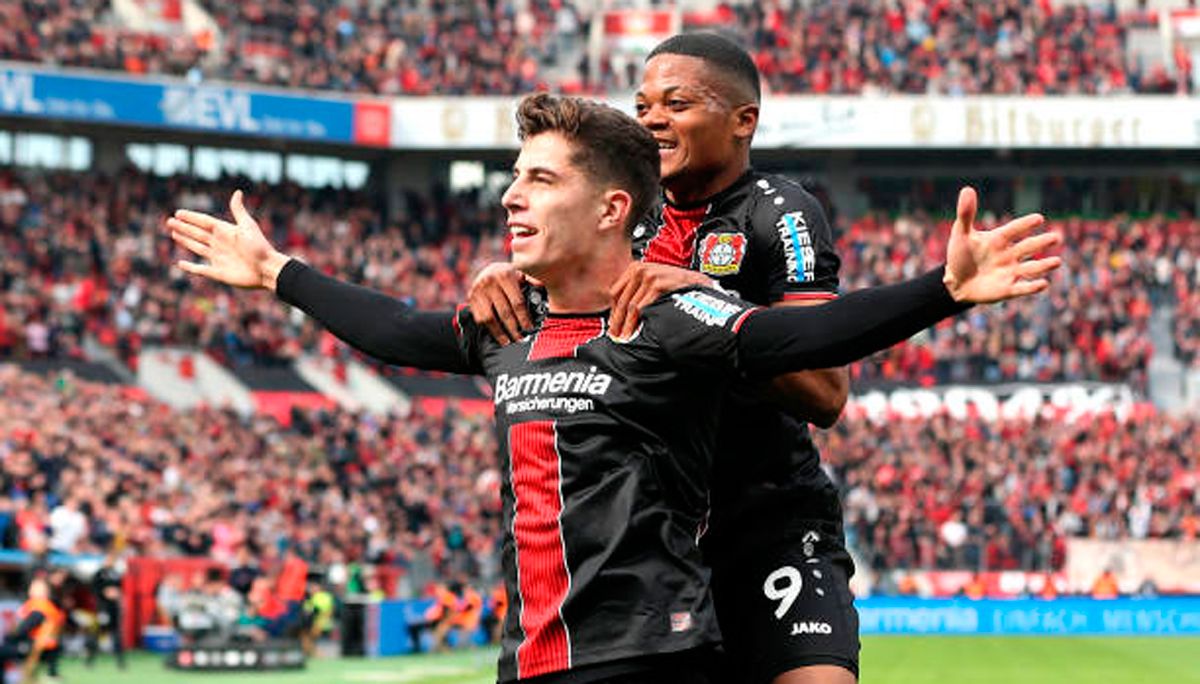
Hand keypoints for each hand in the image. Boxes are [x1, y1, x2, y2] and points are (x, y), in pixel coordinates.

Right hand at [167, 190, 289, 290]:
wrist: (267, 269)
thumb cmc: (259, 247)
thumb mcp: (247, 226)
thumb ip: (239, 211)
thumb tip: (237, 192)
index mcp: (226, 231)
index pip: (204, 222)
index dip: (191, 217)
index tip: (178, 212)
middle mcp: (220, 244)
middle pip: (197, 233)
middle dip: (184, 227)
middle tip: (169, 221)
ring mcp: (218, 258)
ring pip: (197, 247)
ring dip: (185, 241)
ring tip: (174, 233)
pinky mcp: (218, 273)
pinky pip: (200, 269)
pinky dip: (190, 267)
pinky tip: (180, 263)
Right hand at [467, 262, 533, 344]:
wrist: (488, 269)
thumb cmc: (508, 276)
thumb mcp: (520, 276)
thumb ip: (531, 285)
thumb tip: (541, 298)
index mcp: (506, 275)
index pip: (517, 302)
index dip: (524, 318)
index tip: (529, 328)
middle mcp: (490, 282)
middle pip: (505, 312)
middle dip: (514, 328)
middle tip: (520, 338)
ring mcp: (479, 291)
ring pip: (490, 318)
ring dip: (500, 333)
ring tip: (508, 341)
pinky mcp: (471, 298)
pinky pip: (480, 319)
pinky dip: (489, 329)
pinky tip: (497, 336)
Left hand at [609, 262, 713, 338]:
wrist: (697, 284)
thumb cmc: (676, 286)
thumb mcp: (652, 283)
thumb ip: (637, 292)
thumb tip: (620, 313)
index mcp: (635, 267)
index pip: (615, 292)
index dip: (613, 311)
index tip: (612, 325)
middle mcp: (640, 269)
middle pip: (621, 300)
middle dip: (617, 321)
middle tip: (615, 335)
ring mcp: (649, 275)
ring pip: (630, 306)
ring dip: (627, 324)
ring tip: (625, 337)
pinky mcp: (657, 283)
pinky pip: (642, 307)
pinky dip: (638, 321)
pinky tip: (637, 331)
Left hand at [943, 187, 1062, 303]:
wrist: (957, 282)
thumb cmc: (961, 255)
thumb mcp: (961, 234)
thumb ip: (966, 214)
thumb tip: (967, 189)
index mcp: (999, 239)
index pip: (1014, 229)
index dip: (1025, 224)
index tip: (1039, 218)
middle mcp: (1009, 254)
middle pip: (1028, 247)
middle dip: (1042, 243)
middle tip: (1056, 237)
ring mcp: (1010, 272)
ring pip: (1030, 268)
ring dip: (1043, 265)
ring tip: (1057, 262)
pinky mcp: (1007, 290)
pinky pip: (1022, 289)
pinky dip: (1032, 287)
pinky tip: (1044, 283)